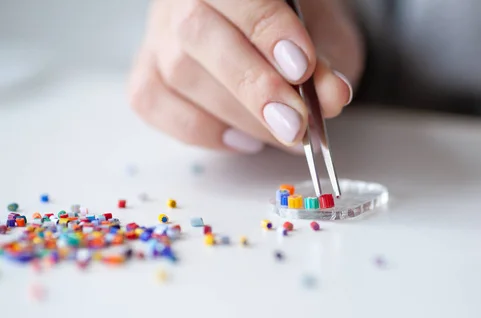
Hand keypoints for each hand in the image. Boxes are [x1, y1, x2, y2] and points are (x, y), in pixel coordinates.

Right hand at [128, 0, 362, 153]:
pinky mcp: (146, 72)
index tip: (301, 68)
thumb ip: (325, 66)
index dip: (267, 30)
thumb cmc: (297, 35)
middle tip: (294, 122)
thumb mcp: (324, 41)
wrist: (276, 37)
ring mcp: (158, 36)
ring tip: (282, 133)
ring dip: (238, 116)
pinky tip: (242, 138)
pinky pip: (153, 103)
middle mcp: (182, 0)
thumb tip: (331, 97)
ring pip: (178, 73)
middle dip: (251, 85)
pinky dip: (202, 130)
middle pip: (197, 34)